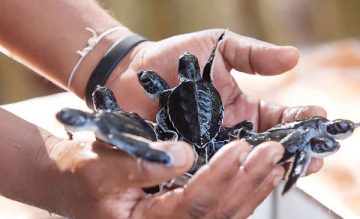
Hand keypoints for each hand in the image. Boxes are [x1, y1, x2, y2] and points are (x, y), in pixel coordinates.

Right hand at [52, 137, 283, 218]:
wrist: (70, 182)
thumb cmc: (79, 175)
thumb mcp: (101, 167)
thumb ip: (141, 163)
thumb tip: (187, 155)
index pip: (195, 205)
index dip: (220, 176)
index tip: (241, 148)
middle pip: (219, 214)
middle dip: (250, 182)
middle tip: (274, 153)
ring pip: (225, 214)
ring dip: (253, 186)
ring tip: (275, 162)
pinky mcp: (181, 214)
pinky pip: (218, 208)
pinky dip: (242, 190)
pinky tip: (257, 174)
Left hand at [107, 29, 324, 174]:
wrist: (131, 71)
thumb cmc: (175, 58)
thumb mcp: (218, 47)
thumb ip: (252, 55)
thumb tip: (293, 57)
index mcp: (242, 109)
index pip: (278, 119)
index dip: (299, 120)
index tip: (317, 120)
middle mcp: (229, 134)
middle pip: (266, 148)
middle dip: (291, 151)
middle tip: (313, 155)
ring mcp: (207, 148)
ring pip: (240, 165)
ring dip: (263, 167)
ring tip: (283, 165)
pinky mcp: (183, 158)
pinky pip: (206, 171)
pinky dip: (222, 175)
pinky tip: (237, 175)